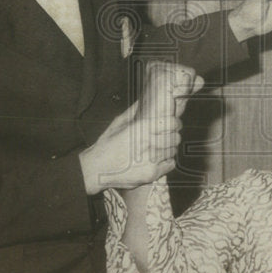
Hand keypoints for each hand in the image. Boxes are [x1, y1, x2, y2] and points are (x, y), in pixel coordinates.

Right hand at [80, 63, 203, 193]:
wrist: (97, 169)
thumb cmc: (107, 145)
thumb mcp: (118, 123)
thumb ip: (134, 111)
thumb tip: (145, 99)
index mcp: (142, 128)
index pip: (173, 123)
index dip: (175, 123)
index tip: (173, 125)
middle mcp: (149, 142)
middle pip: (175, 138)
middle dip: (172, 137)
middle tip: (166, 138)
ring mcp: (151, 159)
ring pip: (172, 151)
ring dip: (168, 149)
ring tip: (158, 149)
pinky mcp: (152, 173)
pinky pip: (170, 165)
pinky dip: (166, 162)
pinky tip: (157, 160)